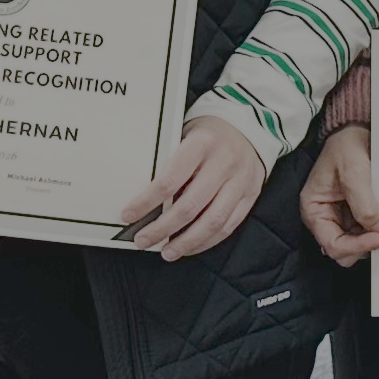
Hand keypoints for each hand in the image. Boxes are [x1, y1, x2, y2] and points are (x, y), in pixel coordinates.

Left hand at [120, 119, 267, 262]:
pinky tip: (190, 246)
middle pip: (189, 206)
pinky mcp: (250, 195)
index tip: (128, 215)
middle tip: (142, 239)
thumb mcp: (184, 135)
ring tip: (166, 252)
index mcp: (201, 144)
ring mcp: (240, 180)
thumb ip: (169, 162)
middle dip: (162, 228)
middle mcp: (223, 163)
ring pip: (212, 221)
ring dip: (186, 242)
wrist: (247, 127)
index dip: (146, 202)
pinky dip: (207, 241)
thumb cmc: (207, 135)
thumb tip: (143, 199)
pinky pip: (229, 225)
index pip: (169, 180)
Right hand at [299, 126, 378, 265]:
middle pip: (345, 250)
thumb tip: (378, 229)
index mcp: (313, 209)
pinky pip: (366, 232)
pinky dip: (376, 228)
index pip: (333, 244)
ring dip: (371, 236)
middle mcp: (324, 217)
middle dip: (364, 244)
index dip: (358, 246)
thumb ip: (364, 203)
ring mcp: (340, 217)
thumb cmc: (344, 146)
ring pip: (357, 244)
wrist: (355, 132)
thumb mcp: (353, 172)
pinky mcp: (354, 215)